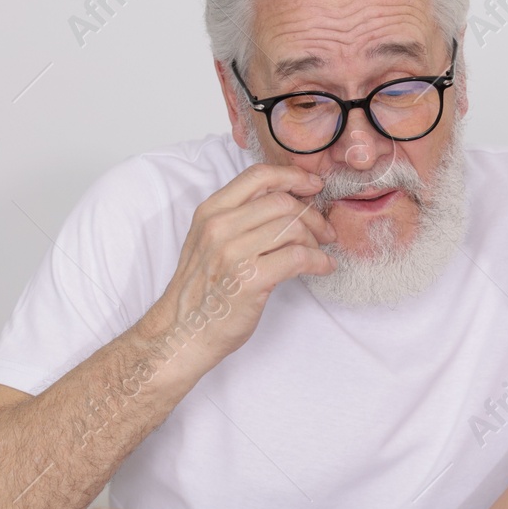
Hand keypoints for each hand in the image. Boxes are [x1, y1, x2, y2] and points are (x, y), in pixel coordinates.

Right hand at [137, 163, 336, 374]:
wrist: (182, 332)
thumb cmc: (202, 290)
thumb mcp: (210, 241)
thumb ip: (240, 218)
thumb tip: (287, 204)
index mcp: (210, 212)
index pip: (258, 176)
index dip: (293, 177)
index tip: (313, 187)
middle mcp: (220, 227)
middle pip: (283, 202)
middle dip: (312, 215)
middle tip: (324, 231)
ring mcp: (233, 253)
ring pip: (293, 228)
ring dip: (316, 240)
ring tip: (320, 253)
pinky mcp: (250, 280)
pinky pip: (299, 257)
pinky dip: (320, 261)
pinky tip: (323, 267)